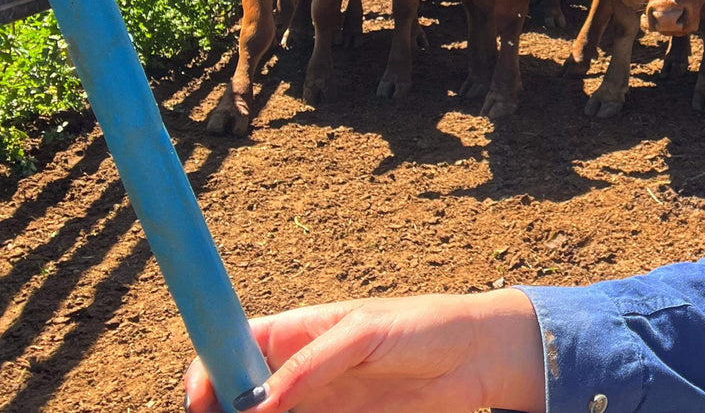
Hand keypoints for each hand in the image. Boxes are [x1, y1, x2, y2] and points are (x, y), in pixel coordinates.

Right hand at [182, 290, 545, 412]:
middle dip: (222, 411)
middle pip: (238, 396)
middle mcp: (298, 370)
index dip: (208, 371)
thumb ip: (311, 364)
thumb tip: (257, 403)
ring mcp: (316, 402)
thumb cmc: (425, 326)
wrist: (477, 357)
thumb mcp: (365, 333)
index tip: (201, 400)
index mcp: (298, 331)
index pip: (233, 347)